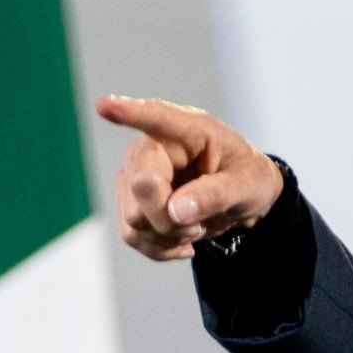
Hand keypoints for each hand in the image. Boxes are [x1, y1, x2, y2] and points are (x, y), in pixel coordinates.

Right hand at [95, 95, 284, 259]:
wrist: (241, 199)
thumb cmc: (247, 178)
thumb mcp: (249, 185)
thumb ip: (216, 195)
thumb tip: (175, 211)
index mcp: (187, 130)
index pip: (155, 118)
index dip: (128, 112)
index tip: (104, 105)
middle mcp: (152, 148)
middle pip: (141, 190)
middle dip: (172, 220)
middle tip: (200, 222)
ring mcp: (135, 173)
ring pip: (134, 220)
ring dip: (168, 235)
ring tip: (195, 226)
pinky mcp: (131, 200)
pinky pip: (131, 235)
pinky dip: (159, 247)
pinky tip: (183, 242)